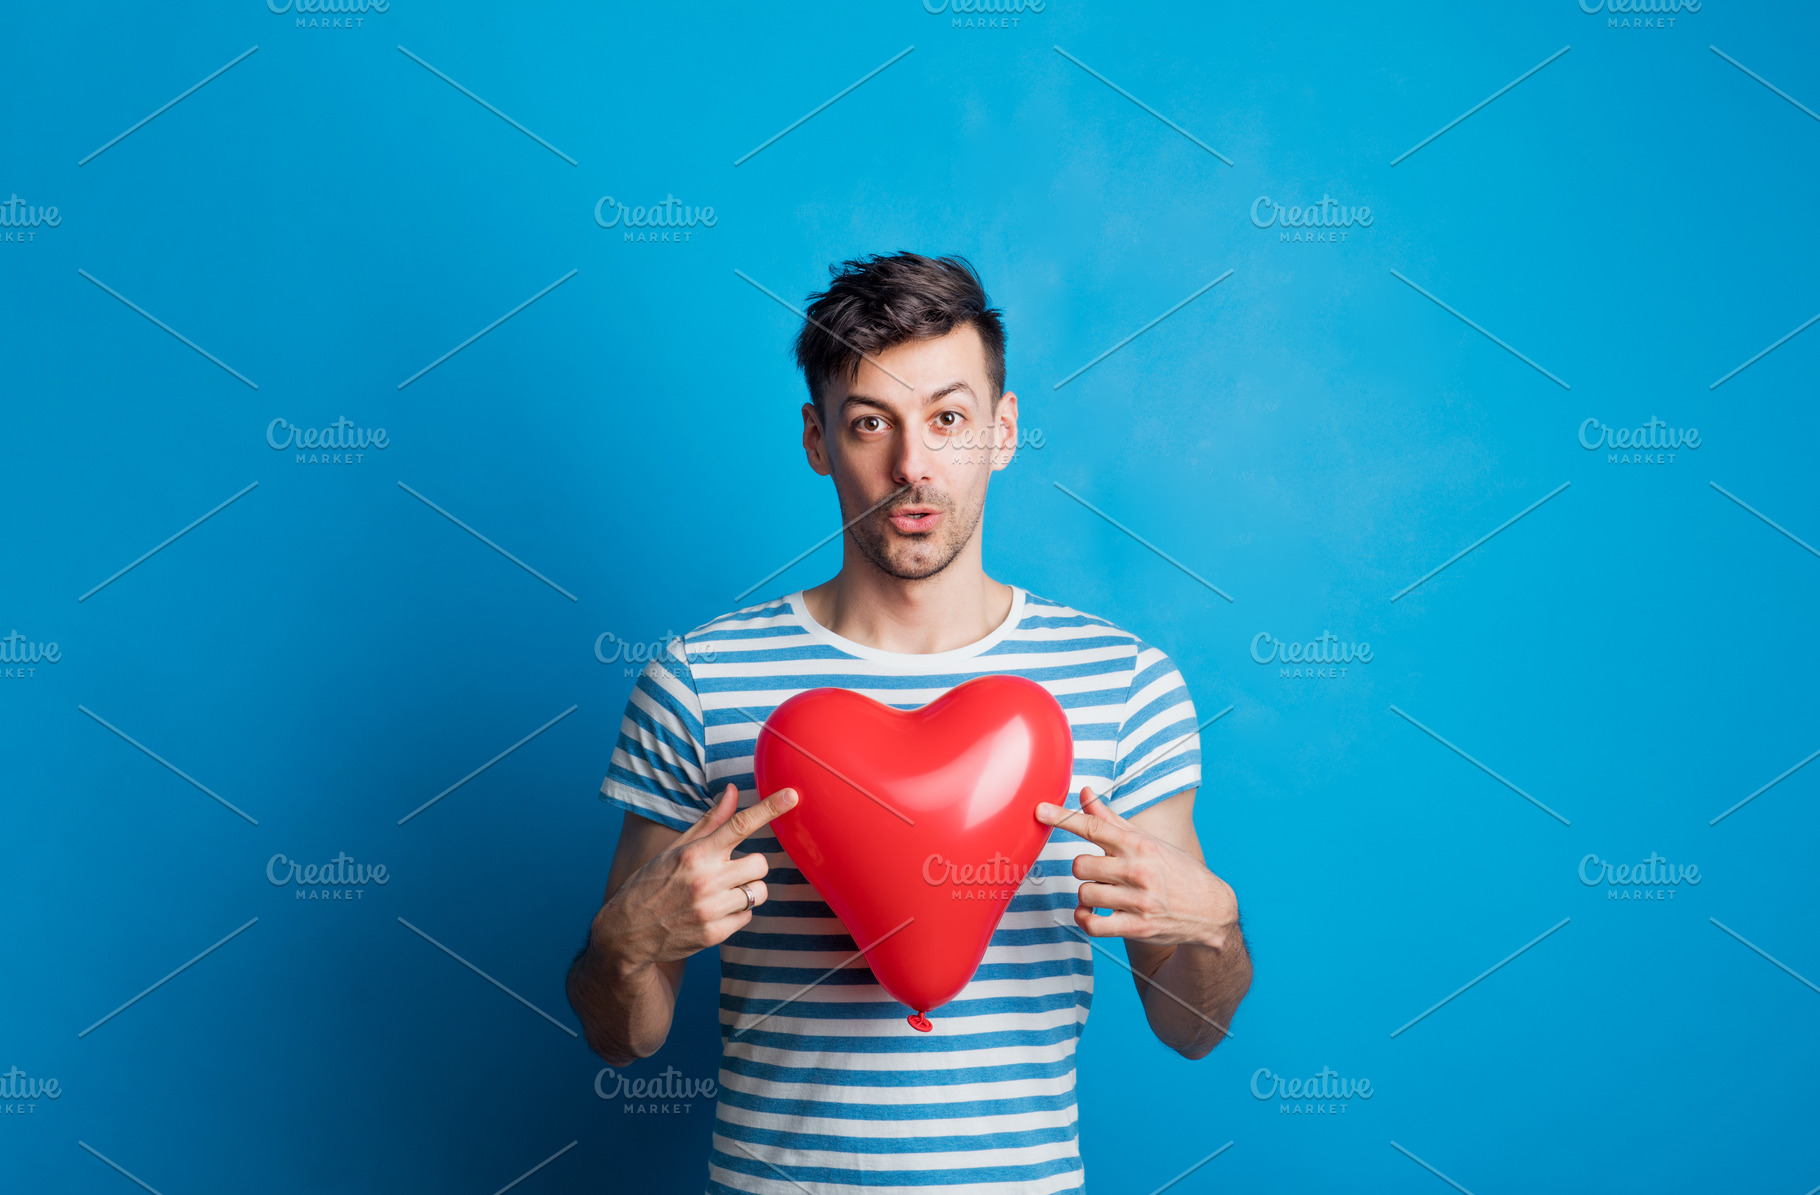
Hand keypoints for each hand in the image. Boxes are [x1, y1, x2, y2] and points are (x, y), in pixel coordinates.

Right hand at [594, 784, 797, 972]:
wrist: (626, 932)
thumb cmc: (652, 883)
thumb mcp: (676, 849)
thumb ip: (710, 822)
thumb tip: (732, 791)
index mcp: (695, 853)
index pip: (740, 825)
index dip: (769, 808)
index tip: (792, 795)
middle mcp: (705, 879)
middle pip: (760, 864)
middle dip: (751, 866)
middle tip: (731, 871)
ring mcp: (711, 909)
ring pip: (759, 892)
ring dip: (747, 891)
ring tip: (722, 893)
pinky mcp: (714, 934)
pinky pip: (748, 916)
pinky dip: (738, 913)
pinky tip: (714, 912)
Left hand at [1036, 786, 1239, 948]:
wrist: (1211, 909)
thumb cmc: (1175, 870)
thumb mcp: (1146, 841)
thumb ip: (1110, 819)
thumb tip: (1083, 792)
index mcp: (1139, 845)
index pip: (1094, 827)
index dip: (1063, 818)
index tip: (1039, 810)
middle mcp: (1138, 870)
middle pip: (1080, 864)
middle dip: (1083, 868)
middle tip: (1098, 872)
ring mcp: (1138, 900)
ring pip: (1085, 893)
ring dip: (1087, 895)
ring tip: (1102, 894)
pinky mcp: (1138, 927)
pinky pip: (1093, 924)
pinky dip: (1085, 919)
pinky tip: (1090, 914)